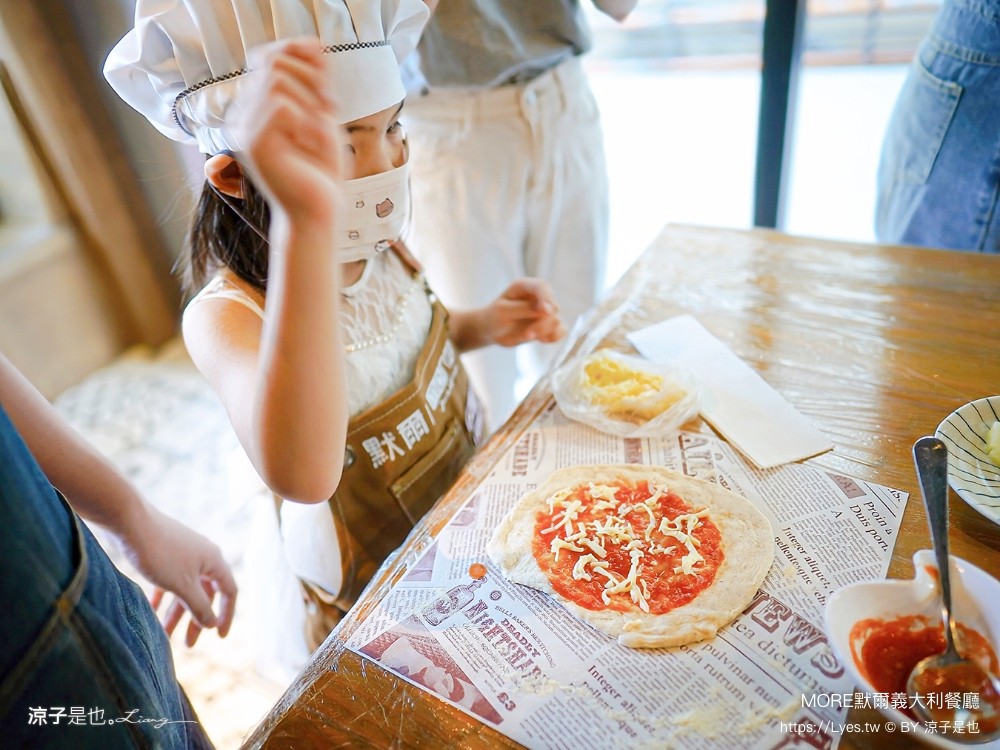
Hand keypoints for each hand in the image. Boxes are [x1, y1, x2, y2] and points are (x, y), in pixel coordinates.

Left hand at [116, 504, 236, 647]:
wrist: (129, 520)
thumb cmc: (159, 552)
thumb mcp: (182, 585)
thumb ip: (199, 606)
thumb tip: (213, 623)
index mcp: (214, 561)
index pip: (229, 592)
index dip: (226, 615)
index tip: (220, 637)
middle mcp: (203, 556)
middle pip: (205, 593)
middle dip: (196, 619)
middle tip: (188, 644)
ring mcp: (184, 553)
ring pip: (186, 588)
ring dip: (176, 612)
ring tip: (163, 634)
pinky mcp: (166, 551)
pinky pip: (171, 580)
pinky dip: (164, 596)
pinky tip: (152, 609)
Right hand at [234, 38, 345, 226]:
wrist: (318, 214)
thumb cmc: (321, 171)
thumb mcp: (323, 117)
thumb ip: (316, 81)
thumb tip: (313, 43)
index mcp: (258, 108)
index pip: (273, 57)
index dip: (305, 63)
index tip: (328, 95)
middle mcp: (246, 115)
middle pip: (275, 62)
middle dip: (312, 81)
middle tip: (329, 114)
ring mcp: (247, 129)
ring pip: (277, 80)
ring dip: (310, 100)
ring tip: (322, 129)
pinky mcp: (256, 145)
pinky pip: (281, 105)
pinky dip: (306, 119)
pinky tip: (311, 143)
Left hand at [486, 278, 565, 347]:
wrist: (491, 331)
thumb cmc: (494, 317)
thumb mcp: (504, 311)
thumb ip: (525, 309)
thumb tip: (547, 310)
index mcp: (526, 286)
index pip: (542, 287)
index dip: (546, 298)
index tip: (545, 312)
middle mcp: (538, 296)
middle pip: (552, 307)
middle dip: (543, 323)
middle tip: (527, 334)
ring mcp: (544, 311)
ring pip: (557, 320)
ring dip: (545, 331)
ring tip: (527, 336)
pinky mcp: (547, 326)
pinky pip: (560, 331)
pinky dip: (553, 337)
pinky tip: (541, 340)